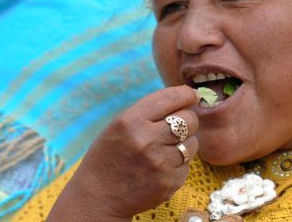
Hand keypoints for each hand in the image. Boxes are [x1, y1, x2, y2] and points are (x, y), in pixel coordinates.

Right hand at [47, 86, 199, 220]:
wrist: (98, 196)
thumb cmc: (110, 155)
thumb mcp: (119, 125)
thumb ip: (149, 111)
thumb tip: (186, 98)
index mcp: (131, 121)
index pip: (171, 98)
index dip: (186, 94)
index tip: (192, 96)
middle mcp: (146, 140)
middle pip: (189, 119)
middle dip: (187, 120)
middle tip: (177, 126)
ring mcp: (159, 163)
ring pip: (192, 143)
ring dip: (184, 143)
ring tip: (165, 149)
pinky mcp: (168, 183)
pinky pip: (187, 165)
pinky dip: (179, 164)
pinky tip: (161, 167)